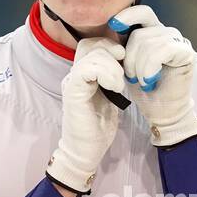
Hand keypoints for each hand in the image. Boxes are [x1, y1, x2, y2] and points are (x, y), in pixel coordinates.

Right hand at [46, 37, 125, 193]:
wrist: (86, 152)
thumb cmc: (98, 128)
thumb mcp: (110, 97)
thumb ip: (111, 78)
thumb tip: (125, 62)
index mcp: (83, 74)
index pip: (91, 44)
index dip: (109, 45)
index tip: (125, 59)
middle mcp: (74, 75)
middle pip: (90, 44)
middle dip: (112, 51)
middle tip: (124, 70)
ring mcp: (72, 82)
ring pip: (92, 55)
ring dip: (113, 67)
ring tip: (119, 85)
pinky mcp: (73, 92)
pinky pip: (87, 70)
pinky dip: (106, 74)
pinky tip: (115, 88)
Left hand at [108, 6, 196, 146]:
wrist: (161, 112)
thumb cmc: (145, 89)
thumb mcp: (127, 64)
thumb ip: (122, 44)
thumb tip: (111, 24)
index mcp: (152, 32)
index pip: (141, 12)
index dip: (127, 15)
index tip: (112, 25)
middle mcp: (167, 33)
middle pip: (141, 33)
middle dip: (130, 58)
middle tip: (132, 77)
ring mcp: (179, 42)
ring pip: (149, 43)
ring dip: (140, 67)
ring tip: (143, 82)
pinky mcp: (187, 53)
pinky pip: (162, 51)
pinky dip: (151, 68)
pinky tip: (151, 81)